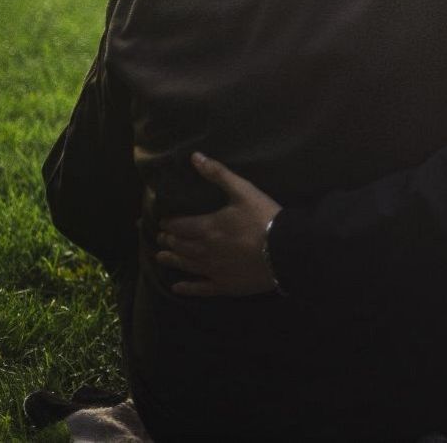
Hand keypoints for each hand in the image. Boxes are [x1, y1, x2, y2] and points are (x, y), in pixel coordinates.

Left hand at [156, 152, 282, 296]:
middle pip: (179, 245)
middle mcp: (203, 250)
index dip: (169, 223)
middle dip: (168, 240)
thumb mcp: (244, 191)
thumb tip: (195, 157)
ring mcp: (212, 270)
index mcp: (207, 227)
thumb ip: (218, 174)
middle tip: (162, 238)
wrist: (285, 250)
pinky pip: (200, 288)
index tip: (164, 221)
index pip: (179, 225)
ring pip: (185, 265)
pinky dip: (186, 288)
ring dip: (171, 259)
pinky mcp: (224, 285)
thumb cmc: (265, 218)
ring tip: (160, 257)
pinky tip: (177, 287)